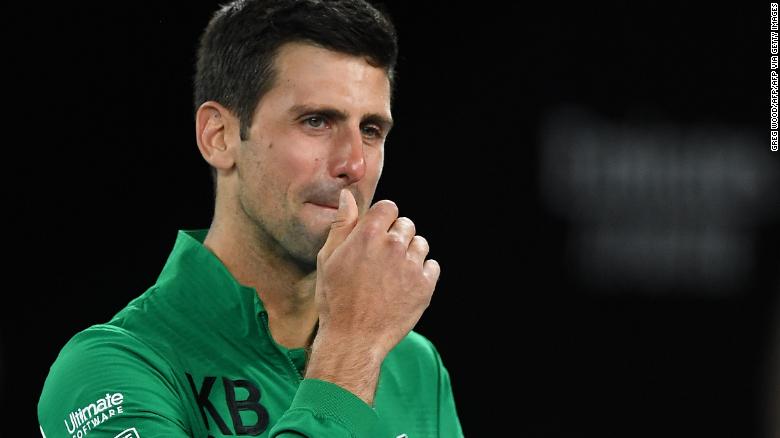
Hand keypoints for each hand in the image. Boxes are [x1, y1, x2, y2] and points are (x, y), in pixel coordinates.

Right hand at [306, 189, 439, 403]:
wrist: (353, 339)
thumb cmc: (335, 299)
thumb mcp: (328, 258)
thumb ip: (341, 224)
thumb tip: (347, 196)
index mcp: (368, 234)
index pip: (389, 207)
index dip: (383, 220)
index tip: (376, 235)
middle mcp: (393, 245)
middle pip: (406, 225)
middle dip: (396, 237)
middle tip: (382, 260)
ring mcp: (411, 265)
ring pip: (420, 245)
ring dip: (410, 254)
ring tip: (393, 275)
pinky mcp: (425, 286)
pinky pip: (432, 266)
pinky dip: (422, 273)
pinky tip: (405, 286)